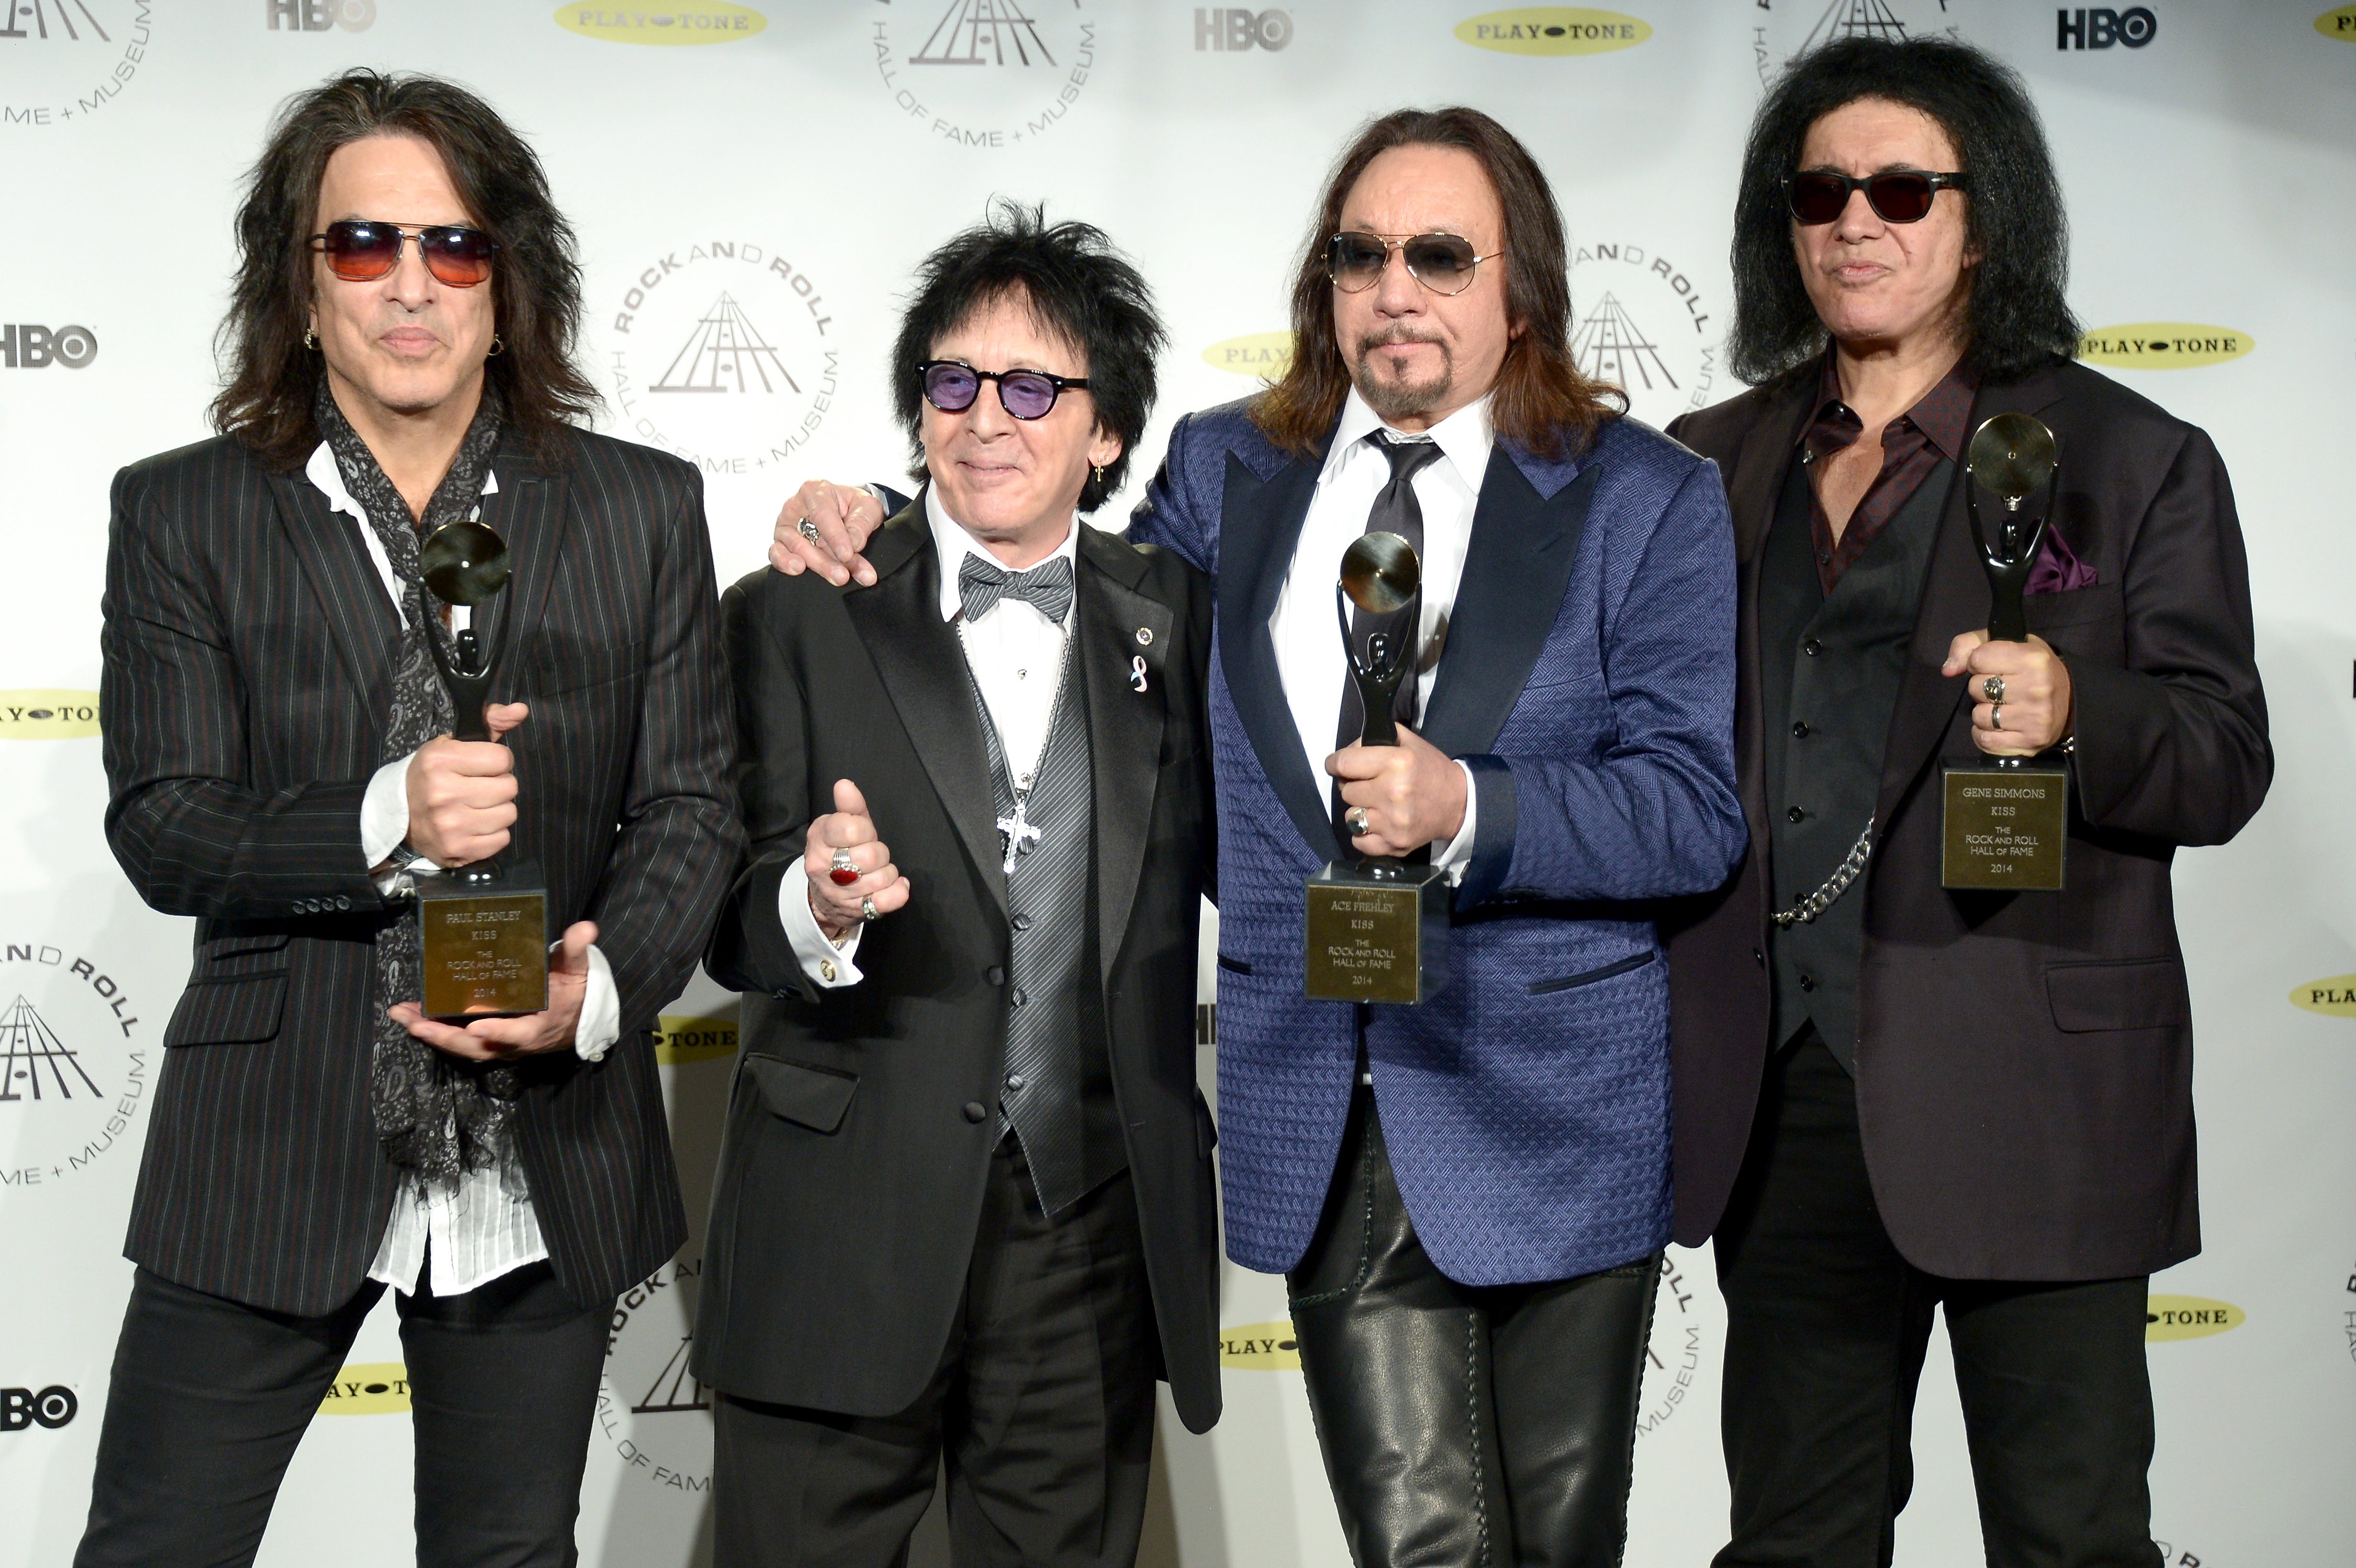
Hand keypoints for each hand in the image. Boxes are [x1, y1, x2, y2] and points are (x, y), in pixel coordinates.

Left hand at [389, 919, 595, 1060]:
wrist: (578, 1022)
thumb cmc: (575, 994)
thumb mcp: (578, 971)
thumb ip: (576, 950)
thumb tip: (585, 928)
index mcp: (538, 1026)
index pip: (517, 1033)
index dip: (497, 1031)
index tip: (475, 1024)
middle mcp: (515, 1042)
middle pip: (476, 1046)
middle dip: (442, 1036)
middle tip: (413, 1022)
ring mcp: (500, 1045)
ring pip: (463, 1046)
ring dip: (431, 1034)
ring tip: (402, 1016)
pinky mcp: (490, 1042)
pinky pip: (461, 1042)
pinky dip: (437, 1033)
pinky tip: (414, 1018)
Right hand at [405, 702, 527, 867]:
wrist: (398, 815)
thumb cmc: (432, 775)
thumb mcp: (452, 743)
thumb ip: (490, 722)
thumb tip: (521, 709)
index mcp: (440, 761)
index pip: (502, 758)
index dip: (498, 761)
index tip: (483, 765)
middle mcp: (443, 794)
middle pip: (509, 787)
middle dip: (499, 785)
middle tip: (479, 787)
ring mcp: (450, 825)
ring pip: (509, 814)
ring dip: (498, 810)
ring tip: (476, 807)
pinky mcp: (457, 850)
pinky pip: (502, 839)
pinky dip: (493, 834)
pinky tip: (474, 826)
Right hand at [770, 480, 885, 587]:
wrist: (847, 512)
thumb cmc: (853, 506)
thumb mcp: (867, 507)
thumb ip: (861, 523)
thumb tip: (854, 543)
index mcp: (816, 491)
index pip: (822, 514)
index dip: (835, 536)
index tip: (847, 554)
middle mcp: (796, 507)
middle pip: (806, 536)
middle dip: (826, 560)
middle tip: (843, 576)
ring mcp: (787, 526)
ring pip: (794, 549)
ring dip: (816, 566)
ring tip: (835, 577)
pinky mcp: (782, 543)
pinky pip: (777, 554)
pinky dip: (786, 564)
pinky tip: (798, 571)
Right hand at [804, 779, 910, 941]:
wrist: (822, 897)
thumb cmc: (838, 852)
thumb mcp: (840, 825)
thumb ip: (849, 807)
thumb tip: (845, 785)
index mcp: (819, 838)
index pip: (852, 829)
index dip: (866, 830)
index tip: (863, 834)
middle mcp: (823, 866)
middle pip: (871, 855)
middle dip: (879, 852)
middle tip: (872, 855)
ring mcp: (838, 892)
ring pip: (882, 877)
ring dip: (887, 872)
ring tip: (876, 871)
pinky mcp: (855, 910)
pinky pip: (886, 900)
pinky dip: (897, 892)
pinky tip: (896, 886)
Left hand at [1327, 724, 1467, 856]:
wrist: (1458, 804)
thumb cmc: (1430, 770)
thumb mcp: (1409, 742)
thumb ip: (1376, 738)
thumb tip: (1348, 750)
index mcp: (1396, 762)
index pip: (1344, 763)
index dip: (1335, 763)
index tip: (1336, 766)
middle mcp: (1392, 793)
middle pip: (1346, 791)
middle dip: (1354, 786)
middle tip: (1369, 785)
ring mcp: (1393, 822)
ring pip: (1350, 817)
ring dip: (1359, 810)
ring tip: (1376, 805)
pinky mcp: (1395, 844)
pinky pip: (1359, 841)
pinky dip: (1363, 834)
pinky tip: (1377, 824)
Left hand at [1943, 631, 2072, 755]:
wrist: (2072, 701)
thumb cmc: (2035, 670)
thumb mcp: (2010, 644)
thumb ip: (1971, 644)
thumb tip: (1948, 669)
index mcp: (2032, 659)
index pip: (1977, 658)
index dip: (1978, 662)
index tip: (1992, 666)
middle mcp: (2035, 688)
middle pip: (1976, 687)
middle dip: (1981, 687)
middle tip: (2001, 688)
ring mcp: (2034, 717)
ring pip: (1978, 715)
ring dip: (1984, 712)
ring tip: (2003, 707)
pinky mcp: (2030, 741)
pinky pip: (1985, 739)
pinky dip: (1985, 733)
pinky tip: (2000, 726)